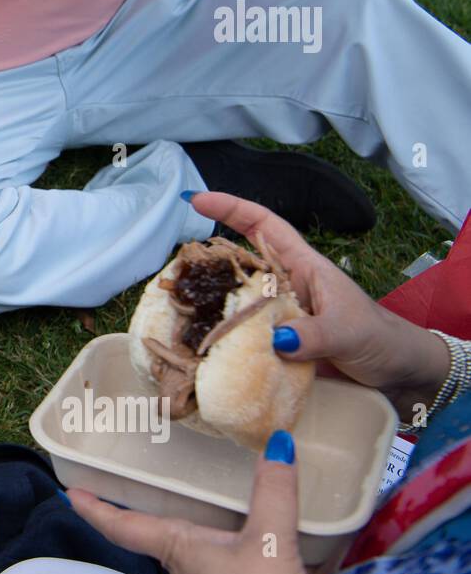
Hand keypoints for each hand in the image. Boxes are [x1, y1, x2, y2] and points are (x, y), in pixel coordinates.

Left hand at [69, 430, 309, 573]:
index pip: (122, 526)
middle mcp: (184, 567)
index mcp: (178, 549)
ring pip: (188, 551)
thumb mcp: (269, 543)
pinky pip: (222, 565)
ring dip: (186, 529)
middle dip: (137, 512)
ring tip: (189, 502)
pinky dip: (231, 547)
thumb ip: (273, 494)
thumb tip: (276, 448)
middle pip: (152, 535)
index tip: (70, 493)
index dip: (94, 508)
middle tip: (124, 485)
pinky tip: (251, 540)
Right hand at [188, 191, 450, 421]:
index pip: (263, 226)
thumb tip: (276, 340)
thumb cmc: (379, 339)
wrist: (397, 373)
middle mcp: (285, 286)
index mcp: (302, 267)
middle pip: (238, 262)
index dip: (231, 208)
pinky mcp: (275, 343)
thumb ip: (315, 334)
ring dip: (209, 302)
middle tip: (175, 270)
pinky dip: (223, 336)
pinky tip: (202, 344)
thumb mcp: (349, 331)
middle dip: (207, 259)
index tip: (197, 200)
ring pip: (235, 299)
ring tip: (179, 308)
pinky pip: (242, 333)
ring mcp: (278, 315)